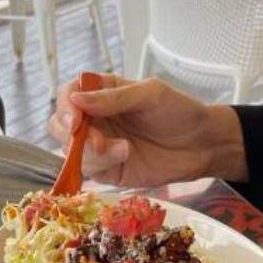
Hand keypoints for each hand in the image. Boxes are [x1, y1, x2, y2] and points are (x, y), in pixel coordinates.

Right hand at [48, 74, 247, 186]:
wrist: (203, 144)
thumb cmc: (180, 112)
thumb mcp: (151, 95)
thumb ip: (114, 97)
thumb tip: (75, 99)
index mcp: (103, 93)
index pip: (68, 95)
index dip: (65, 107)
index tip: (75, 120)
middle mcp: (96, 119)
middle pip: (60, 126)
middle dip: (72, 135)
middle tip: (99, 141)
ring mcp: (101, 145)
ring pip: (71, 151)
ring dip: (90, 152)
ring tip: (123, 149)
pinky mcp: (109, 169)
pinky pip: (89, 170)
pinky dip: (101, 164)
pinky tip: (125, 155)